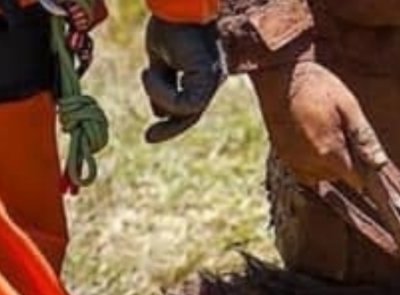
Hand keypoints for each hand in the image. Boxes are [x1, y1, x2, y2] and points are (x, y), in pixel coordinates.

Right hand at [141, 16, 223, 142]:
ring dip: (161, 97)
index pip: (190, 108)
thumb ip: (162, 86)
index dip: (172, 123)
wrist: (175, 5)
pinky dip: (164, 93)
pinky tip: (149, 73)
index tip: (150, 135)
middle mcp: (213, 79)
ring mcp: (214, 77)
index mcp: (205, 76)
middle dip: (171, 127)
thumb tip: (159, 113)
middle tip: (149, 138)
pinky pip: (188, 102)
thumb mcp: (161, 60)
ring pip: (189, 109)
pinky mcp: (209, 75)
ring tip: (146, 74)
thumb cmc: (168, 24)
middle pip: (193, 113)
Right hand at [251, 61, 399, 210]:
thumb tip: (380, 164)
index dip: (378, 192)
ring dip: (333, 160)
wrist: (278, 75)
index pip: (361, 183)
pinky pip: (309, 171)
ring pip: (326, 174)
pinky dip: (317, 160)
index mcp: (330, 153)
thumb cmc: (317, 87)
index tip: (395, 206)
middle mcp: (311, 165)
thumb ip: (364, 138)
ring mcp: (296, 164)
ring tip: (326, 127)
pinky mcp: (285, 160)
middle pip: (344, 177)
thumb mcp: (349, 107)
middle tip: (345, 131)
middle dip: (352, 162)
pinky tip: (315, 137)